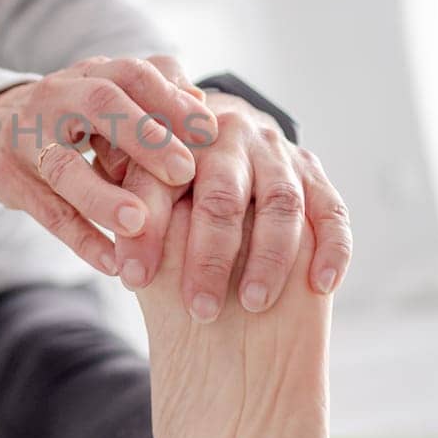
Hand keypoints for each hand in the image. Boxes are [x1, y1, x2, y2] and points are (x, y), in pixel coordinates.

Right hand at [0, 55, 216, 277]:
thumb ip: (150, 98)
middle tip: (184, 172)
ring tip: (139, 224)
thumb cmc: (67, 117)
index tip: (210, 130)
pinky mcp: (11, 181)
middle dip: (145, 138)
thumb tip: (203, 106)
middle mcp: (57, 98)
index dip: (172, 99)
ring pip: (63, 166)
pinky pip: (47, 212)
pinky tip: (111, 263)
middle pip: (100, 106)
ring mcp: (28, 140)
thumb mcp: (103, 95)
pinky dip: (80, 239)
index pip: (132, 73)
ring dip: (102, 196)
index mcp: (88, 75)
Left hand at [108, 88, 352, 318]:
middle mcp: (233, 139)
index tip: (132, 280)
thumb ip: (120, 194)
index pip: (159, 184)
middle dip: (210, 256)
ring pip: (280, 205)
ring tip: (252, 303)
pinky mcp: (317, 178)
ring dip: (268, 257)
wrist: (221, 129)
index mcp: (179, 136)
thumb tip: (105, 234)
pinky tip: (322, 284)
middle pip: (223, 198)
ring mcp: (279, 156)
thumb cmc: (168, 170)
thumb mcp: (136, 173)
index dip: (145, 232)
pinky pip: (333, 212)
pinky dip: (333, 247)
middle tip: (198, 309)